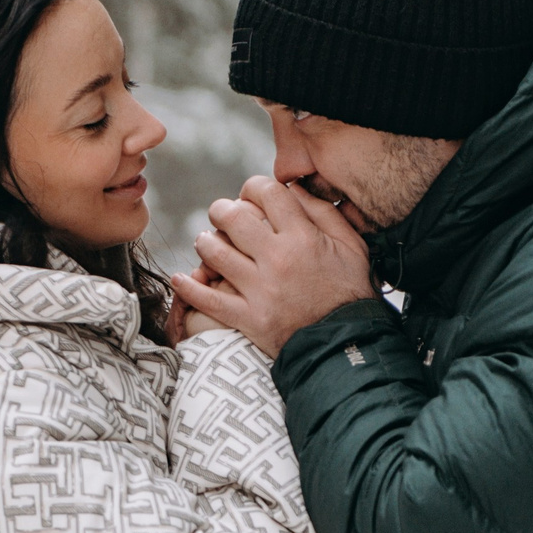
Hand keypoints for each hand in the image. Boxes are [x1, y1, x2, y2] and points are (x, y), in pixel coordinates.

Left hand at [169, 177, 376, 356]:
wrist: (346, 344)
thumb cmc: (350, 292)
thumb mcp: (351, 246)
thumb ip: (323, 213)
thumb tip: (294, 189)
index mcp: (303, 237)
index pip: (266, 193)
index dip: (252, 187)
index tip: (250, 196)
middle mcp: (277, 259)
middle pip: (232, 217)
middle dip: (222, 210)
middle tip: (222, 216)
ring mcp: (260, 290)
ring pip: (214, 253)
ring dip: (205, 244)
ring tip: (207, 244)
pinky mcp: (249, 318)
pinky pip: (208, 300)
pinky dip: (188, 289)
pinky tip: (181, 279)